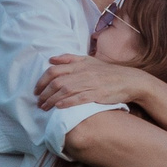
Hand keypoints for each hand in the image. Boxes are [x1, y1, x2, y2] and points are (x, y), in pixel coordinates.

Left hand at [36, 54, 155, 110]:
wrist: (129, 80)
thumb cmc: (107, 72)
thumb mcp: (89, 61)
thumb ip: (69, 59)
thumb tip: (51, 59)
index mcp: (79, 64)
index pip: (54, 70)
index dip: (42, 80)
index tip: (36, 90)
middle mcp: (82, 72)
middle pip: (56, 82)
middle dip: (44, 93)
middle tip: (38, 101)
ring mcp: (90, 83)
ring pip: (65, 90)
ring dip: (51, 100)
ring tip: (44, 107)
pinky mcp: (97, 94)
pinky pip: (79, 98)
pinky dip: (67, 102)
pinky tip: (59, 107)